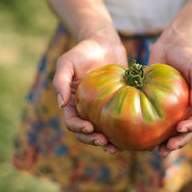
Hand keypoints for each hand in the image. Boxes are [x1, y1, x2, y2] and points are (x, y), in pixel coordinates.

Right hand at [53, 30, 127, 153]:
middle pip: (87, 132)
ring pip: (103, 131)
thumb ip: (61, 81)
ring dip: (107, 142)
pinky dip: (122, 132)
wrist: (104, 43)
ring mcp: (102, 109)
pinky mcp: (117, 105)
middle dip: (93, 140)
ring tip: (116, 149)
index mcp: (72, 103)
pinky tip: (130, 138)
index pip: (72, 121)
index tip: (90, 128)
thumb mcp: (67, 62)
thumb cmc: (83, 51)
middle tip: (105, 143)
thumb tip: (61, 104)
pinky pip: (119, 121)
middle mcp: (86, 110)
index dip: (78, 128)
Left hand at [148, 29, 191, 157]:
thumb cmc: (188, 54)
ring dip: (164, 143)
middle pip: (184, 132)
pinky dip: (149, 130)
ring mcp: (172, 109)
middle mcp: (186, 110)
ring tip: (155, 151)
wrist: (172, 45)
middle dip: (177, 143)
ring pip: (169, 131)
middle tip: (164, 150)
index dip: (190, 129)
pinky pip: (154, 120)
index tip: (179, 130)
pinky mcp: (157, 105)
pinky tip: (139, 137)